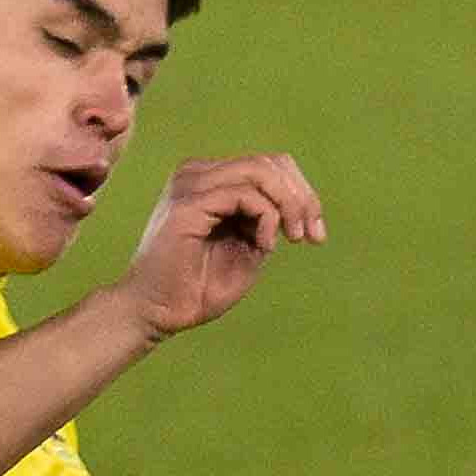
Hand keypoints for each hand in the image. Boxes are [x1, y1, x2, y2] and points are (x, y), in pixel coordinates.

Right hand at [118, 152, 323, 340]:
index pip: (269, 165)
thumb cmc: (198, 286)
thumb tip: (299, 202)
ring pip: (261, 171)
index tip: (316, 235)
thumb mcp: (247, 246)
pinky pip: (246, 194)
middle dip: (303, 198)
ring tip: (294, 238)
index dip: (302, 194)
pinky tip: (263, 246)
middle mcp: (197, 174)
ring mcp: (190, 184)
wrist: (158, 312)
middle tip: (311, 236)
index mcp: (210, 180)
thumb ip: (268, 220)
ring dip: (289, 205)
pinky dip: (267, 218)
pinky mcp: (188, 203)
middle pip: (271, 162)